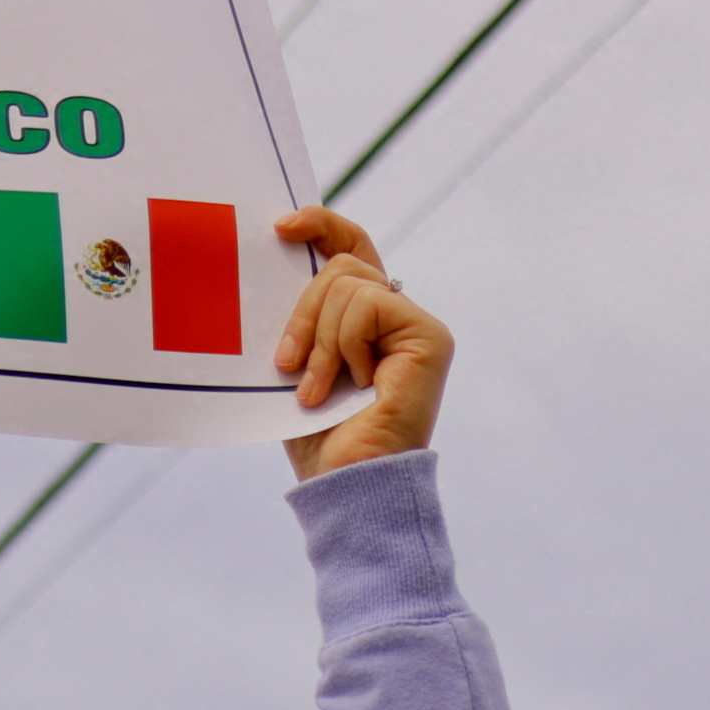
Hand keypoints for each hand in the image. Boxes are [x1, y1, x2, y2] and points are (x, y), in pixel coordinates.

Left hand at [275, 207, 449, 477]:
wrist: (344, 483)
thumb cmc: (318, 437)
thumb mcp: (297, 361)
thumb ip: (303, 314)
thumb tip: (280, 258)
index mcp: (365, 319)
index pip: (349, 248)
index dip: (320, 225)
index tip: (281, 229)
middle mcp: (396, 316)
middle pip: (341, 265)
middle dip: (303, 314)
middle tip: (287, 365)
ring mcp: (416, 325)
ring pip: (348, 283)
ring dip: (320, 340)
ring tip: (318, 390)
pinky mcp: (429, 336)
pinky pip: (367, 304)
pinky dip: (345, 344)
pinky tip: (355, 385)